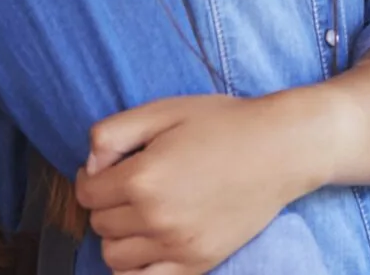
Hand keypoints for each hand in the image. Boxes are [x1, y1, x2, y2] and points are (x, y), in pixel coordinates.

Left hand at [76, 92, 316, 274]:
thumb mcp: (167, 110)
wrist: (282, 148)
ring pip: (113, 255)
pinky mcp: (196, 263)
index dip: (93, 177)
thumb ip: (114, 133)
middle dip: (108, 203)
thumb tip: (88, 167)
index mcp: (143, 178)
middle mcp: (155, 217)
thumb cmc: (226, 124)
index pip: (86, 193)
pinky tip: (147, 245)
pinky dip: (134, 269)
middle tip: (134, 184)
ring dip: (119, 234)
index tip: (109, 169)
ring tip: (143, 212)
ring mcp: (176, 245)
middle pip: (99, 223)